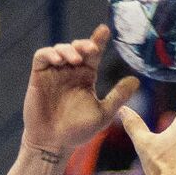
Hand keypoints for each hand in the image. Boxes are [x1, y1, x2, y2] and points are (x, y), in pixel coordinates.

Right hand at [23, 24, 139, 157]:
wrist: (54, 144)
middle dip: (84, 44)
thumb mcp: (103, 113)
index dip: (98, 40)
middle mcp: (70, 72)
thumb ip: (118, 96)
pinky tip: (59, 60)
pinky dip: (49, 53)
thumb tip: (137, 80)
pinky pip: (42, 56)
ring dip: (68, 50)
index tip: (105, 30)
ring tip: (76, 60)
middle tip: (92, 49)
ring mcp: (54, 73)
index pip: (94, 54)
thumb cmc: (78, 131)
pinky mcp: (38, 76)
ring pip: (60, 49)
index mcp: (86, 77)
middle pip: (77, 48)